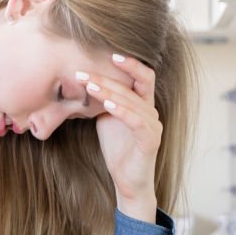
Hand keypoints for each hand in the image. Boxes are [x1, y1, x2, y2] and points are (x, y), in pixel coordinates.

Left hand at [80, 54, 161, 221]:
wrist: (127, 181)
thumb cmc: (117, 149)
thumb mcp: (106, 119)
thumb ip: (103, 100)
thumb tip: (84, 80)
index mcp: (142, 103)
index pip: (142, 75)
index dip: (129, 63)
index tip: (108, 53)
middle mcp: (151, 110)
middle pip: (134, 84)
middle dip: (107, 76)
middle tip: (82, 72)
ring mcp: (153, 125)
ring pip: (133, 100)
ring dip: (109, 91)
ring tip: (89, 84)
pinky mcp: (150, 140)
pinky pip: (136, 120)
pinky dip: (122, 110)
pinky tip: (107, 104)